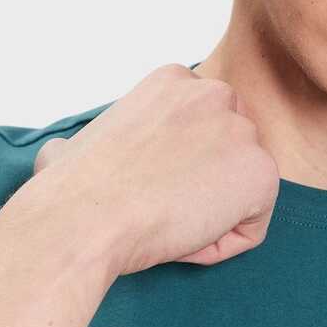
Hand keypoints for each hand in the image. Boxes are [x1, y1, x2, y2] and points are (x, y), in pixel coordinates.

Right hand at [29, 63, 279, 276]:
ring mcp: (243, 132)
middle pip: (228, 156)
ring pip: (239, 193)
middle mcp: (214, 94)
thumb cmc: (70, 190)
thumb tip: (63, 156)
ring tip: (165, 223)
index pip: (202, 130)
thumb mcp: (73, 144)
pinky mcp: (263, 174)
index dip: (176, 169)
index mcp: (174, 81)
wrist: (84, 217)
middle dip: (201, 188)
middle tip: (159, 207)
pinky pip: (252, 226)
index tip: (146, 186)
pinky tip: (182, 237)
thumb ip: (89, 142)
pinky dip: (219, 244)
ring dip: (207, 217)